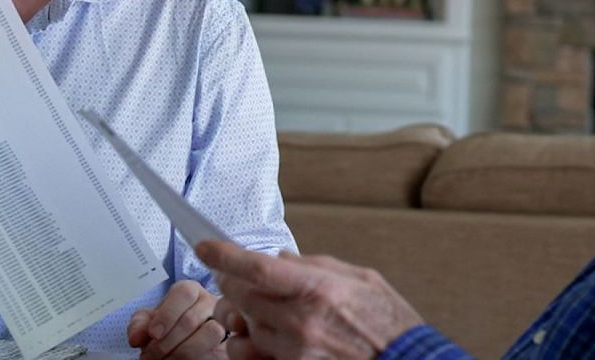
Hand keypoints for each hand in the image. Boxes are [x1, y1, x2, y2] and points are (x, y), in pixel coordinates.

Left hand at [127, 279, 227, 358]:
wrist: (179, 343)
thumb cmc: (166, 328)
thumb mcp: (148, 323)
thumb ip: (139, 325)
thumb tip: (135, 337)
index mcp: (189, 291)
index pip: (184, 293)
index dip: (167, 314)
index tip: (153, 334)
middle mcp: (209, 302)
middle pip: (192, 318)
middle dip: (166, 342)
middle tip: (151, 355)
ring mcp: (223, 321)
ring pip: (211, 333)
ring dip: (184, 351)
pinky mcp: (228, 341)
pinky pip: (221, 348)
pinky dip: (200, 357)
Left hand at [197, 241, 422, 359]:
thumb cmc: (390, 322)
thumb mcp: (361, 278)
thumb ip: (316, 265)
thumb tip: (279, 259)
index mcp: (319, 290)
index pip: (257, 269)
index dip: (225, 255)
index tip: (205, 245)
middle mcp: (301, 322)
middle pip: (241, 297)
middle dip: (230, 283)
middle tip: (233, 275)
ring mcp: (295, 352)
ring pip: (243, 329)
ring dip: (242, 315)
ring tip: (254, 308)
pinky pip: (253, 357)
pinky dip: (249, 344)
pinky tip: (261, 335)